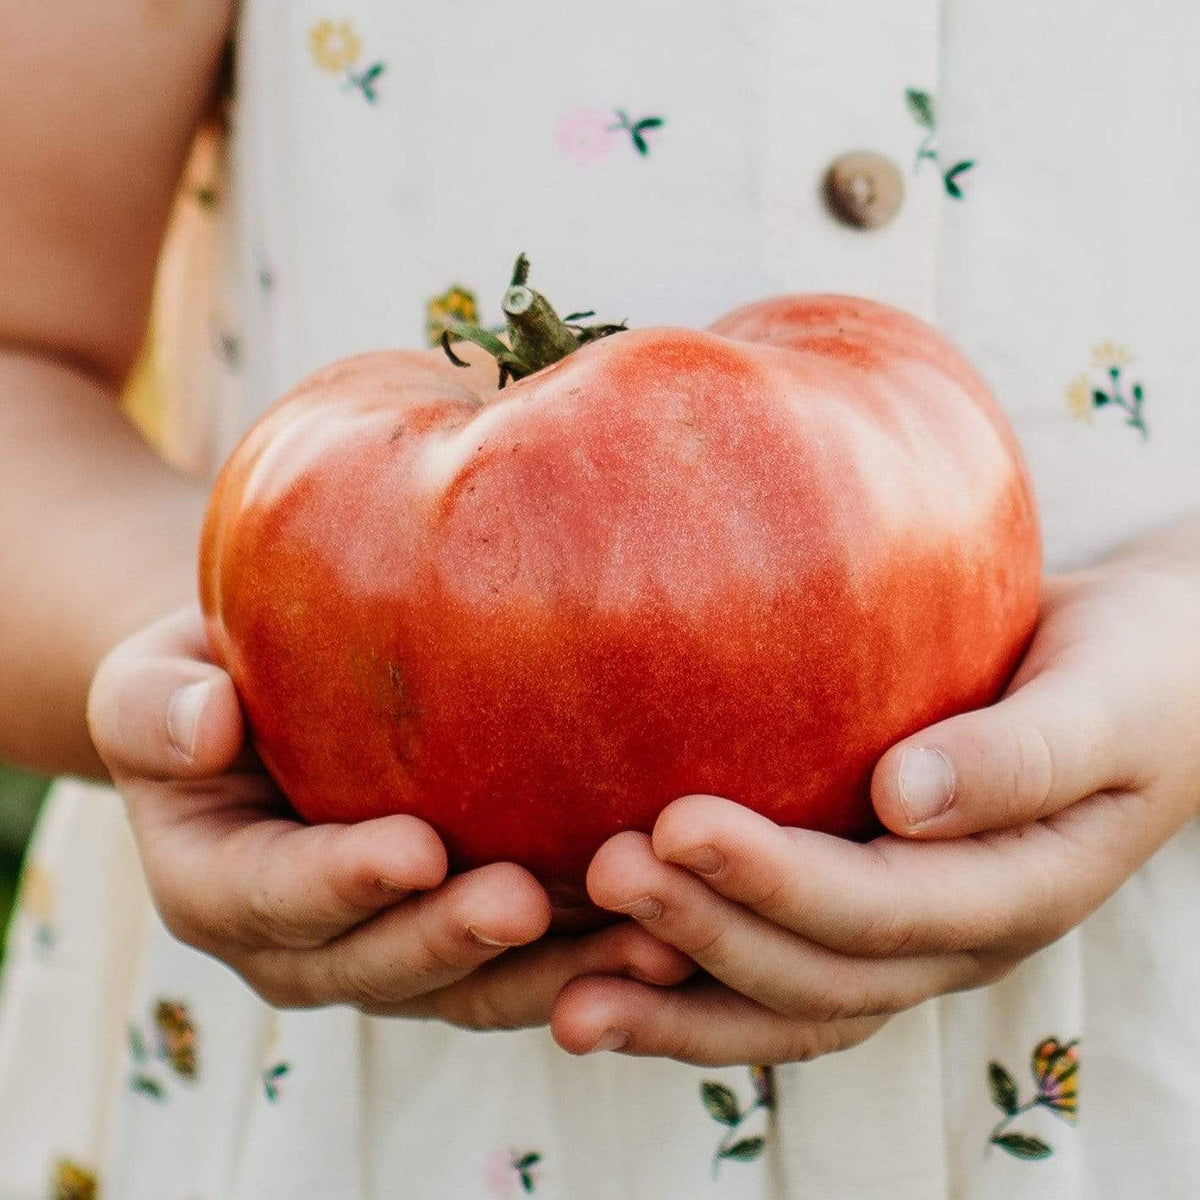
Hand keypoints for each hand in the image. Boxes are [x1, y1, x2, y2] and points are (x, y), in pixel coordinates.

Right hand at [89, 607, 692, 1024]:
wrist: (266, 704)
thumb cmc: (209, 679)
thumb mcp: (153, 679)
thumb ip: (156, 707)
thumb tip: (206, 723)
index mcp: (218, 888)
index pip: (272, 897)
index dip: (340, 884)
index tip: (415, 849)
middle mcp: (303, 945)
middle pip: (378, 966)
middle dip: (452, 941)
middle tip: (527, 902)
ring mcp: (387, 952)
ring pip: (469, 989)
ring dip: (551, 976)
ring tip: (639, 944)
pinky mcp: (458, 937)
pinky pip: (526, 967)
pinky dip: (592, 959)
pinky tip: (665, 932)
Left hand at [552, 555, 1199, 1063]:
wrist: (1140, 684)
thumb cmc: (1131, 678)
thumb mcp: (1102, 707)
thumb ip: (1018, 757)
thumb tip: (904, 797)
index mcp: (1013, 894)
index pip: (881, 907)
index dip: (776, 881)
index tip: (675, 826)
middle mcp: (950, 937)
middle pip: (816, 970)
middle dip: (704, 933)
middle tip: (601, 874)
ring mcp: (905, 937)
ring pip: (784, 1001)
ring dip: (678, 1002)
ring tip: (570, 1001)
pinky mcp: (863, 905)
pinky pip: (773, 970)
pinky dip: (691, 985)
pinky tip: (604, 972)